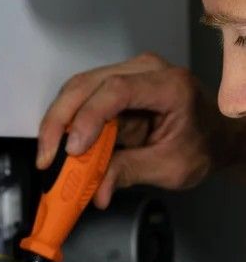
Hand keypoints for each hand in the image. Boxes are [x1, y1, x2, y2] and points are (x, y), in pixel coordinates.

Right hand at [37, 52, 230, 207]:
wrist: (214, 136)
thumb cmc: (202, 146)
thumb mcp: (171, 167)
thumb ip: (130, 173)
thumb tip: (95, 191)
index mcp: (170, 85)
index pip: (117, 90)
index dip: (89, 118)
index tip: (73, 150)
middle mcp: (145, 70)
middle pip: (86, 85)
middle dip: (59, 122)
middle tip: (47, 157)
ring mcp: (126, 73)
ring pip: (76, 89)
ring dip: (57, 123)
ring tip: (50, 155)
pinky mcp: (111, 85)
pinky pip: (79, 99)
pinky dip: (65, 123)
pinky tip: (59, 146)